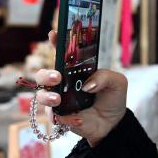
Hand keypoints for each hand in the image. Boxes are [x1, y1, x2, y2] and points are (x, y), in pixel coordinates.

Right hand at [33, 30, 127, 146]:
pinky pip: (52, 117)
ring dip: (46, 97)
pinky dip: (59, 117)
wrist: (113, 123)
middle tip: (57, 77)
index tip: (53, 34)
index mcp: (74, 70)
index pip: (61, 53)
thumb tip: (87, 85)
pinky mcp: (60, 117)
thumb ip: (105, 76)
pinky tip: (72, 118)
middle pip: (43, 75)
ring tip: (57, 100)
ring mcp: (59, 100)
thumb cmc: (112, 98)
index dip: (55, 42)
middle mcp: (63, 83)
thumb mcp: (117, 82)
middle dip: (45, 75)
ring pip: (41, 96)